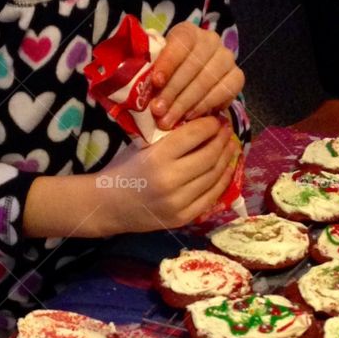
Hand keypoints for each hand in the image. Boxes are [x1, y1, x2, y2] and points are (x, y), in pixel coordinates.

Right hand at [96, 115, 240, 232]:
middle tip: (227, 130)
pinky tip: (227, 168)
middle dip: (222, 140)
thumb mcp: (141, 146)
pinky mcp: (183, 218)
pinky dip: (223, 181)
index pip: (193, 135)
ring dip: (226, 159)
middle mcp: (170, 180)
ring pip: (213, 176)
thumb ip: (169, 138)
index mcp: (156, 158)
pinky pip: (211, 197)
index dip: (210, 125)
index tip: (216, 119)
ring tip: (230, 146)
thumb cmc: (123, 170)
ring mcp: (178, 202)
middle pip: (209, 156)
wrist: (107, 206)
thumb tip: (201, 123)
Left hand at [149, 23, 243, 129]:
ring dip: (187, 103)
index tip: (156, 82)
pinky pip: (225, 91)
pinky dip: (206, 105)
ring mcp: (227, 58)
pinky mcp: (237, 76)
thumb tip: (135, 86)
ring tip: (170, 120)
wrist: (191, 81)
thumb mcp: (155, 65)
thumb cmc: (167, 72)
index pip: (181, 42)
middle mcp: (211, 40)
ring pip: (208, 80)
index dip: (168, 62)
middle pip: (193, 65)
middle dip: (173, 91)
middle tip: (158, 111)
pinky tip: (191, 117)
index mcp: (188, 32)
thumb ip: (148, 70)